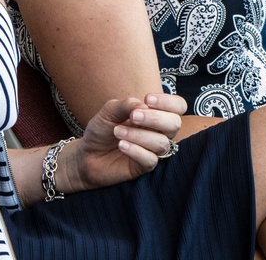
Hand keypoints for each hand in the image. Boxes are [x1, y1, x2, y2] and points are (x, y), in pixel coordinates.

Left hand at [59, 93, 185, 193]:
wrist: (87, 154)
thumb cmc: (102, 130)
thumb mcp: (108, 112)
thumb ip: (125, 105)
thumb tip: (143, 106)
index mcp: (153, 115)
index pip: (177, 106)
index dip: (168, 101)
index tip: (148, 99)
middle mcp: (158, 132)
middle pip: (175, 123)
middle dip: (155, 118)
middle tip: (133, 117)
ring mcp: (153, 150)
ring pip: (162, 143)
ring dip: (138, 135)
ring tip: (117, 132)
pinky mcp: (145, 167)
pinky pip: (151, 159)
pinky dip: (136, 150)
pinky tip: (121, 145)